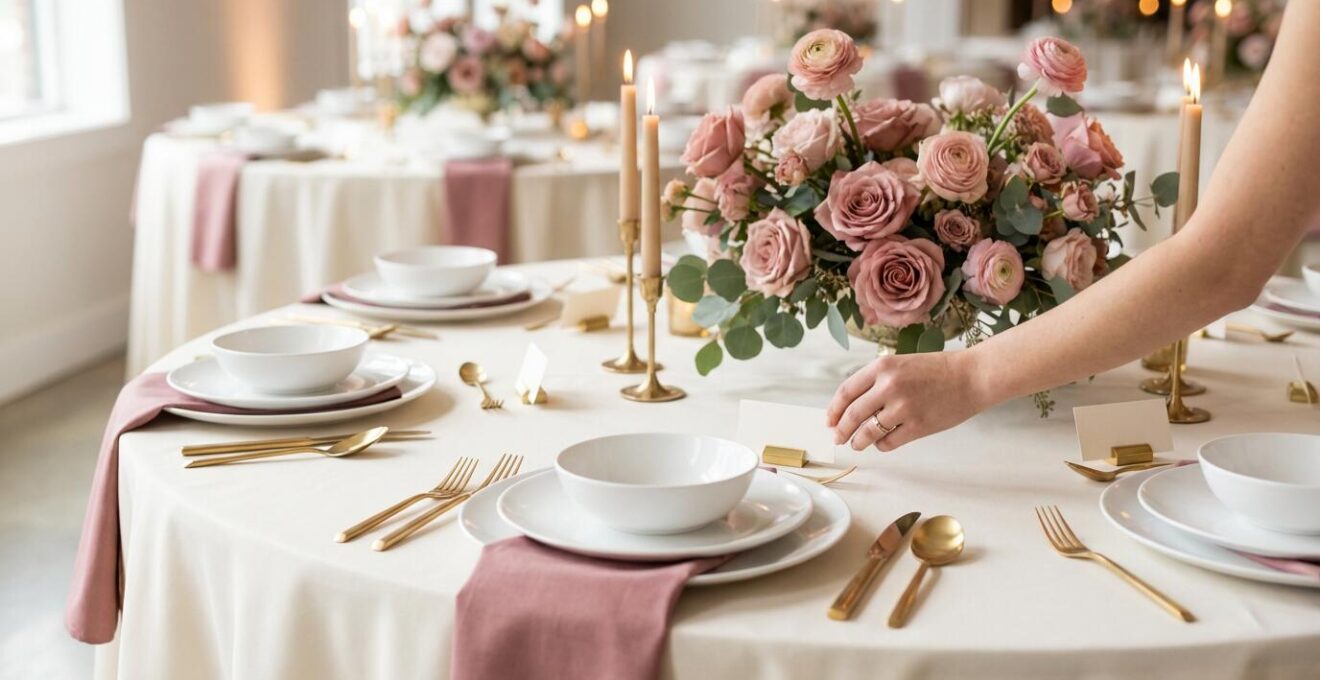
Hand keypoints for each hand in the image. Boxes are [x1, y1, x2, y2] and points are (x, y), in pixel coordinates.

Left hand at [826, 349, 987, 451]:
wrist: (972, 376)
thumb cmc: (938, 370)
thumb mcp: (901, 364)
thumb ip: (877, 381)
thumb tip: (852, 405)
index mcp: (882, 367)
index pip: (846, 392)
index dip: (834, 410)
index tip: (829, 420)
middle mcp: (889, 386)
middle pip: (852, 415)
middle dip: (841, 430)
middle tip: (838, 437)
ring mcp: (903, 408)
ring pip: (868, 432)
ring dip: (858, 441)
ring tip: (857, 444)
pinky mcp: (917, 426)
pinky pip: (888, 442)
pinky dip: (881, 445)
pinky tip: (882, 443)